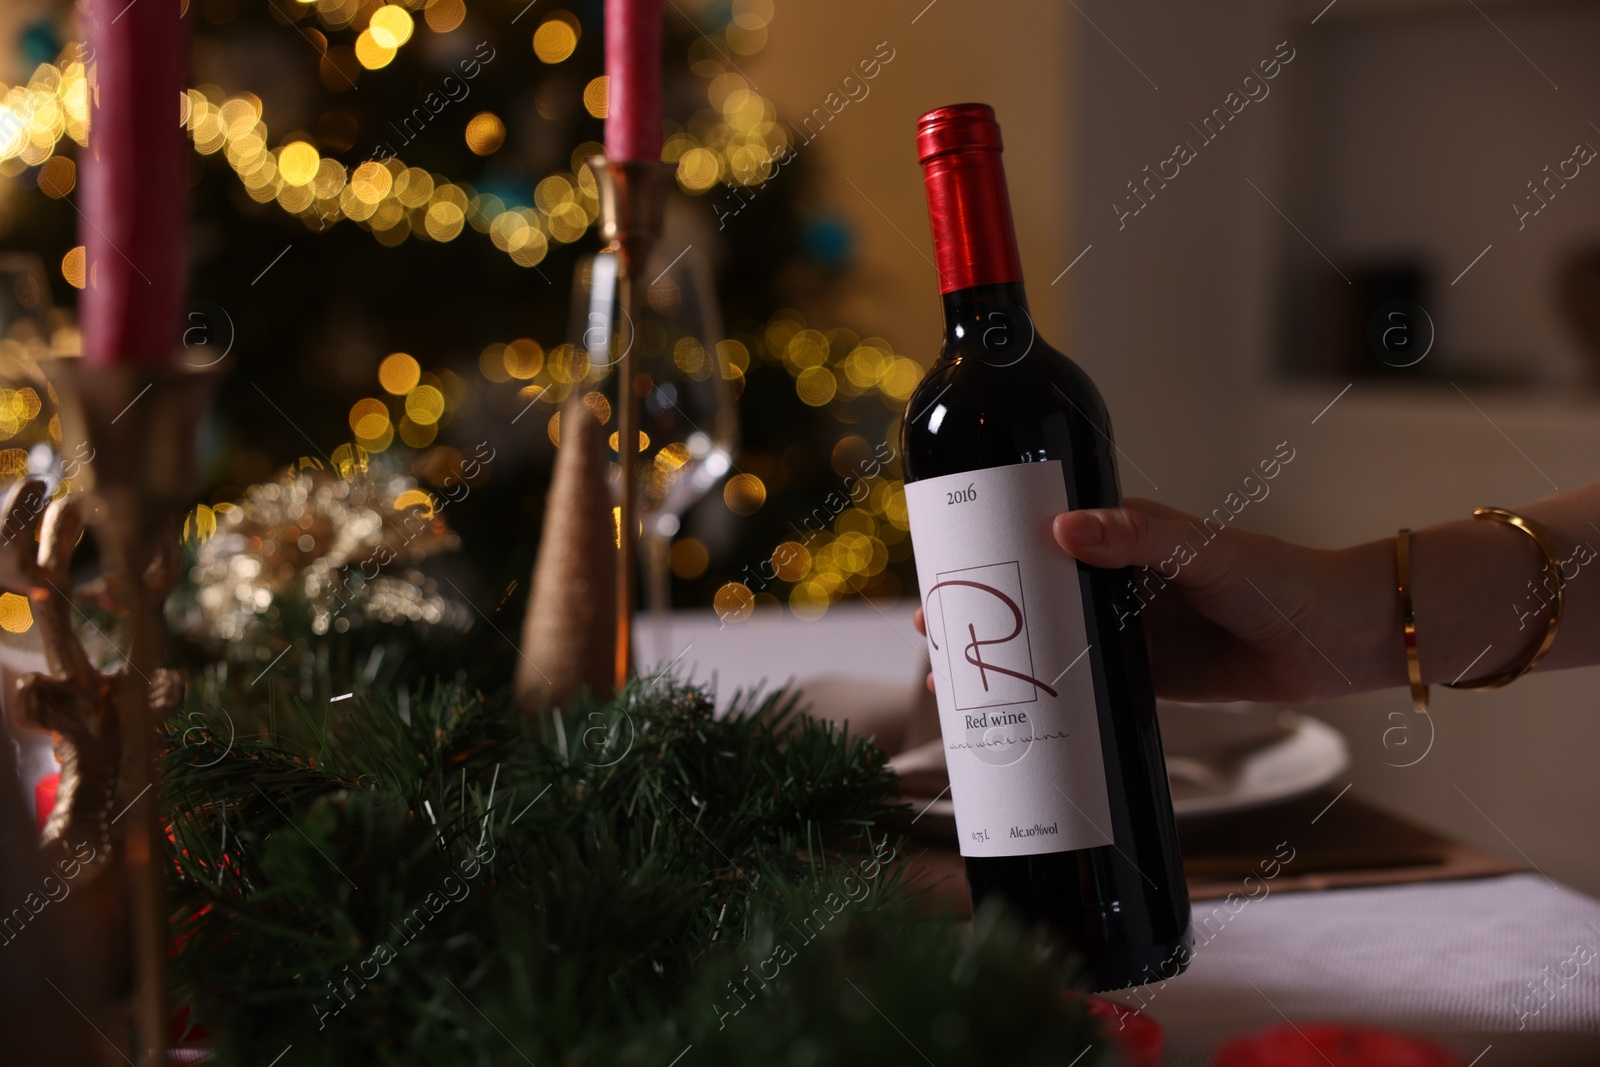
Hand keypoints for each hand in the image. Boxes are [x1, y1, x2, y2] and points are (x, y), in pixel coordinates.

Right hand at [915, 497, 1384, 703]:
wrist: (1338, 640)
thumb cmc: (1276, 578)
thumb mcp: (1204, 549)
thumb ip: (1139, 536)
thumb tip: (1061, 528)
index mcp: (1121, 537)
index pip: (1037, 537)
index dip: (986, 551)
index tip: (942, 567)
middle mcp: (1115, 583)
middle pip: (1031, 596)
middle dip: (979, 613)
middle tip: (932, 633)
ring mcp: (1128, 633)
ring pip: (1050, 646)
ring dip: (1005, 662)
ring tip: (954, 681)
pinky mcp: (1147, 679)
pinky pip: (1086, 690)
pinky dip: (1048, 703)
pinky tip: (1014, 717)